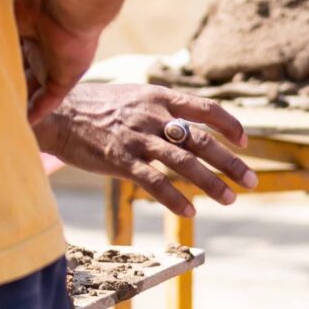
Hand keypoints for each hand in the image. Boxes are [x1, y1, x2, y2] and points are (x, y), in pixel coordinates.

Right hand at [14, 0, 103, 123]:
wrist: (67, 2)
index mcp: (19, 24)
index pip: (1, 49)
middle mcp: (35, 44)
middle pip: (15, 71)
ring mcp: (51, 62)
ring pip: (30, 89)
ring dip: (16, 102)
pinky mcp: (65, 77)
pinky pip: (48, 100)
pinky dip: (35, 113)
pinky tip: (19, 126)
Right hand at [35, 84, 258, 213]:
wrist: (56, 113)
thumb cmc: (96, 107)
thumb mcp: (134, 96)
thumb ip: (162, 109)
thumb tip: (189, 124)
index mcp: (159, 97)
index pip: (205, 108)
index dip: (229, 125)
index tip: (244, 141)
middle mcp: (153, 116)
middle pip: (202, 140)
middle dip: (231, 162)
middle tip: (252, 180)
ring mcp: (138, 138)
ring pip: (184, 163)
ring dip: (212, 183)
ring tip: (231, 198)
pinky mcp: (120, 159)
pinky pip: (154, 181)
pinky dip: (175, 198)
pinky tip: (191, 212)